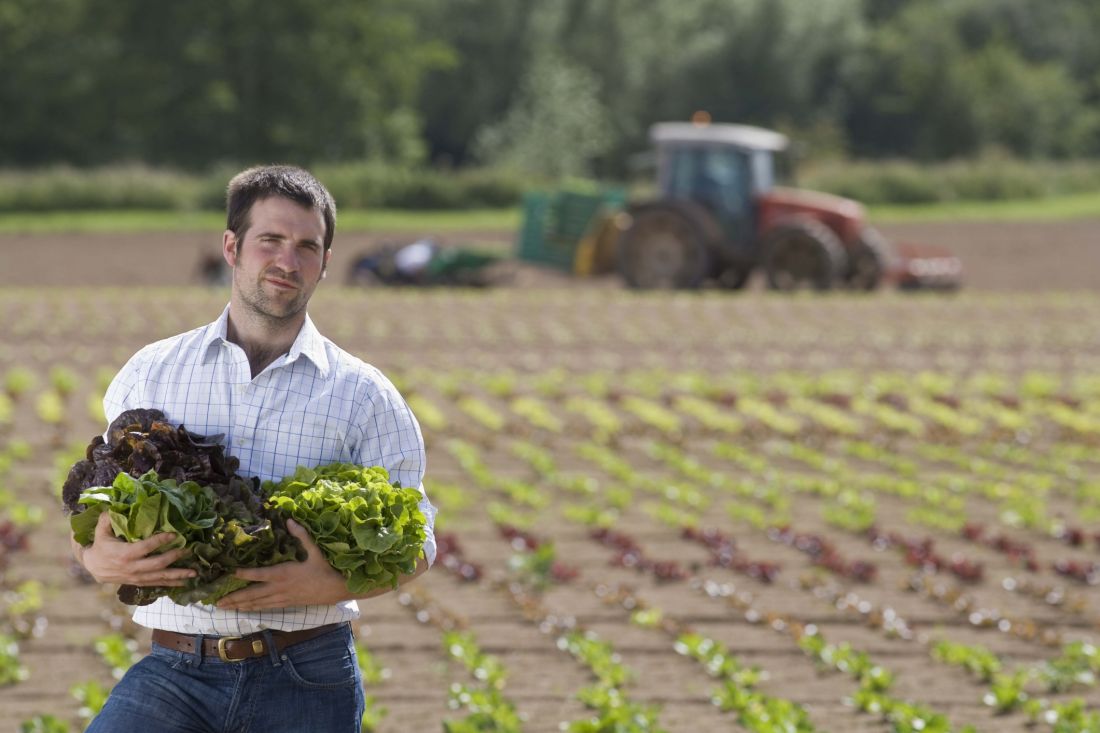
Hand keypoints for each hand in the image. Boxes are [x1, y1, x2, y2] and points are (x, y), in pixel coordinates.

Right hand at [79, 512, 195, 586]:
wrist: (93, 567)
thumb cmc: (100, 546)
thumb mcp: (101, 532)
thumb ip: (107, 520)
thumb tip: (113, 507)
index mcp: (124, 554)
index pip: (145, 547)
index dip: (159, 541)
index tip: (174, 534)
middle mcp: (132, 567)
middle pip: (157, 564)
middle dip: (174, 557)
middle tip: (188, 550)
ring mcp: (137, 577)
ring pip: (160, 577)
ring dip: (178, 575)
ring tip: (194, 572)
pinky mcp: (139, 582)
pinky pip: (157, 584)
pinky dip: (171, 584)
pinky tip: (185, 582)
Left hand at [215, 520, 348, 611]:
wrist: (336, 589)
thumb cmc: (325, 569)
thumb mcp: (314, 550)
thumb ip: (301, 535)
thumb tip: (289, 520)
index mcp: (283, 573)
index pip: (258, 574)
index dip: (243, 574)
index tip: (229, 573)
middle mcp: (279, 588)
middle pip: (252, 595)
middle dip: (233, 598)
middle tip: (216, 602)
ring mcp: (282, 598)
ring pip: (256, 604)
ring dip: (240, 606)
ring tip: (224, 608)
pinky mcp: (286, 604)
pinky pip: (266, 607)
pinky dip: (253, 608)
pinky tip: (245, 610)